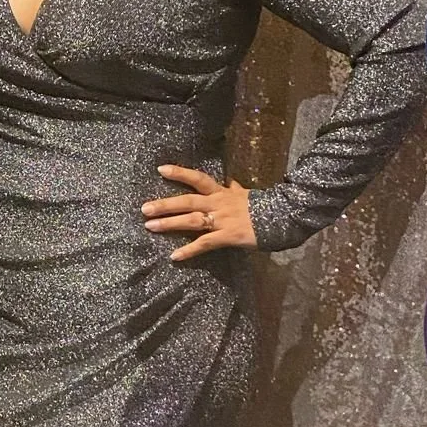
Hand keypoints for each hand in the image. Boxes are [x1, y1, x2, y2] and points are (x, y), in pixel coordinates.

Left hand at [142, 166, 257, 263]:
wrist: (283, 217)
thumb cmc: (263, 207)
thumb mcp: (247, 194)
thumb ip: (235, 189)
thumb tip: (232, 182)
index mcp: (222, 192)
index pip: (198, 178)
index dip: (179, 173)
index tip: (160, 169)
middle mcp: (219, 203)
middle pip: (187, 201)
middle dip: (165, 204)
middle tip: (144, 209)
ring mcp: (222, 219)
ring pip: (192, 220)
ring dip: (170, 223)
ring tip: (150, 227)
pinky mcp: (228, 236)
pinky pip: (204, 243)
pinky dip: (189, 250)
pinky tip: (174, 256)